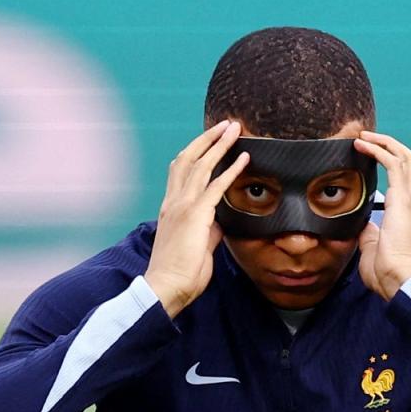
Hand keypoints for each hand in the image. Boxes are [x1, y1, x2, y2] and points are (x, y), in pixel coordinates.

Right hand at [145, 120, 248, 317]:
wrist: (166, 287)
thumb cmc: (179, 273)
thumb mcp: (196, 246)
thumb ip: (207, 231)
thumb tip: (219, 222)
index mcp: (170, 207)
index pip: (180, 171)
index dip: (196, 151)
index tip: (210, 140)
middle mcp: (173, 201)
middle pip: (188, 158)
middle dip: (207, 138)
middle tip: (225, 124)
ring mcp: (182, 206)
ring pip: (201, 165)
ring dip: (219, 144)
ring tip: (234, 129)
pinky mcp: (195, 215)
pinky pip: (216, 186)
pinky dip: (231, 169)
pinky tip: (244, 158)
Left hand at [354, 130, 410, 300]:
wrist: (400, 280)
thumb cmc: (388, 274)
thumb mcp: (374, 250)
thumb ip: (370, 235)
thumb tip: (363, 227)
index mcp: (410, 215)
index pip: (407, 179)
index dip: (393, 162)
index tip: (373, 155)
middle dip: (391, 145)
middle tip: (368, 138)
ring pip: (406, 157)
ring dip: (385, 143)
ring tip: (364, 136)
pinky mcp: (404, 199)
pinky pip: (394, 164)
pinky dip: (379, 150)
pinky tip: (363, 145)